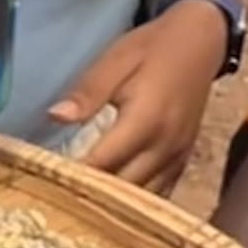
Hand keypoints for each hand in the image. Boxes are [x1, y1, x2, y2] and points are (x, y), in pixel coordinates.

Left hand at [46, 4, 233, 195]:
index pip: (102, 162)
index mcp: (146, 120)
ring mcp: (177, 157)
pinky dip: (135, 202)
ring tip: (79, 206)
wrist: (202, 41)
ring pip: (142, 199)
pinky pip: (159, 194)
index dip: (73, 177)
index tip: (44, 185)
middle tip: (55, 201)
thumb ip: (88, 92)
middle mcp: (165, 146)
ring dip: (112, 206)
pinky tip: (111, 205)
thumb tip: (56, 117)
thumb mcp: (116, 59)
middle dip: (89, 197)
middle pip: (122, 189)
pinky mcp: (183, 161)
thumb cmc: (153, 48)